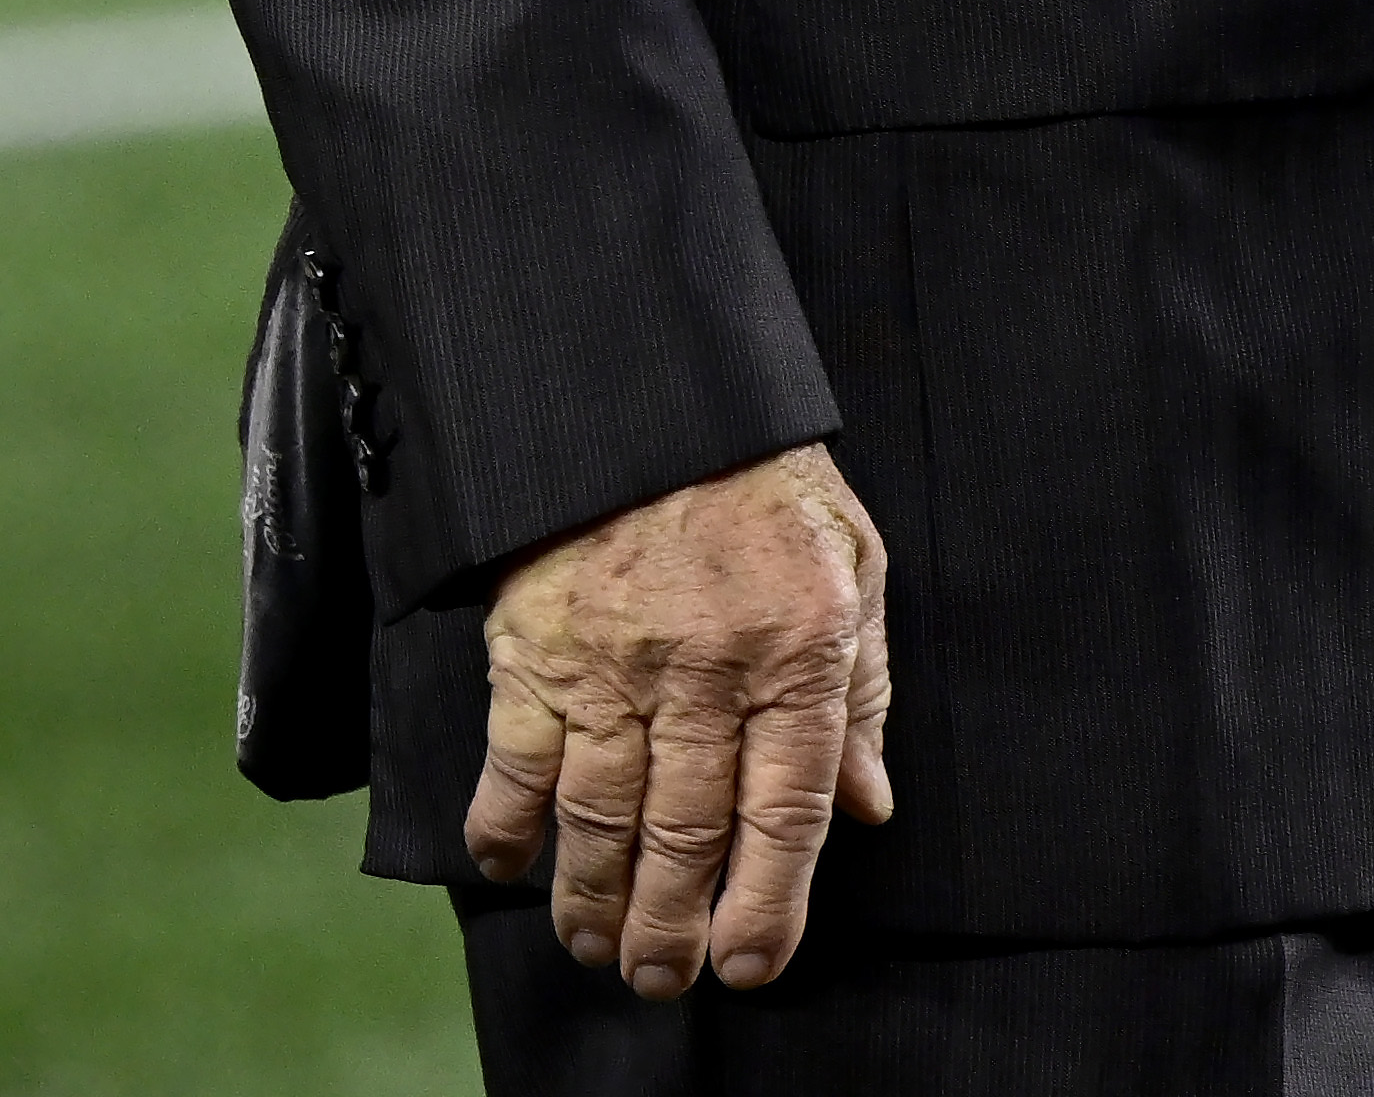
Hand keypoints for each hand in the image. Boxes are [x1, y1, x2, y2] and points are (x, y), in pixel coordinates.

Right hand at [468, 445, 895, 998]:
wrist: (656, 395)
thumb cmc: (766, 483)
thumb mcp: (854, 567)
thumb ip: (860, 692)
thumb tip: (869, 806)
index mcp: (798, 650)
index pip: (789, 811)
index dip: (771, 904)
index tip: (752, 964)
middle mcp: (708, 669)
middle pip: (689, 833)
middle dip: (674, 926)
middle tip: (662, 979)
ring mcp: (614, 663)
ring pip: (602, 818)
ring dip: (595, 901)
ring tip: (598, 947)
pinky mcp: (535, 648)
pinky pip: (514, 763)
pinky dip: (504, 828)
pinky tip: (508, 868)